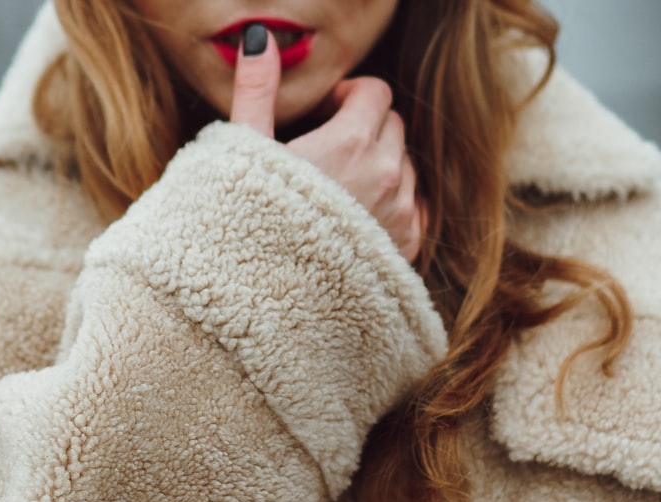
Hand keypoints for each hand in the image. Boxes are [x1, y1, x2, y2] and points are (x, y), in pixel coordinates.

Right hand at [229, 27, 424, 262]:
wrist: (261, 303)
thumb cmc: (244, 227)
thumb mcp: (243, 154)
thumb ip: (256, 90)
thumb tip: (259, 39)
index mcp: (350, 144)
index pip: (375, 93)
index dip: (347, 96)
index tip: (321, 115)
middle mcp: (387, 176)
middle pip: (394, 126)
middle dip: (365, 128)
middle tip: (325, 151)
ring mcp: (401, 216)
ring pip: (407, 168)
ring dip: (380, 167)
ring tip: (337, 191)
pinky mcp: (406, 250)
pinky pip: (416, 210)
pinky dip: (394, 206)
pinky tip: (357, 221)